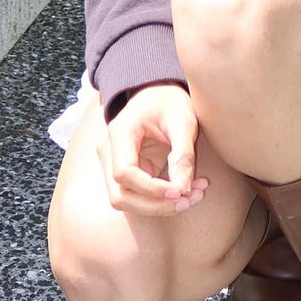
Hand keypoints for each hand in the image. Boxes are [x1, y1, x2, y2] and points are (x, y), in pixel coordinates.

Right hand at [99, 82, 206, 219]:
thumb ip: (183, 154)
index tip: (180, 191)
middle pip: (119, 195)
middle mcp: (109, 151)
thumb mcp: (183, 120)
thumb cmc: (170, 102)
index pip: (124, 173)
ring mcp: (113, 163)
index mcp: (119, 132)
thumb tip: (182, 190)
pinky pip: (136, 196)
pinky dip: (159, 201)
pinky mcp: (125, 173)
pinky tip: (185, 193)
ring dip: (157, 207)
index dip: (151, 189)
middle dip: (154, 205)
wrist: (158, 93)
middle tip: (189, 201)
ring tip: (191, 199)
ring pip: (125, 201)